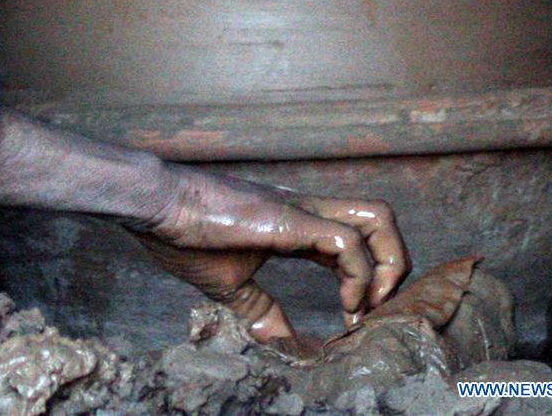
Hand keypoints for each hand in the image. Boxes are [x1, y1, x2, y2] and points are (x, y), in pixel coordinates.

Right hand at [127, 168, 410, 341]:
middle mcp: (308, 211)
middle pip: (380, 219)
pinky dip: (357, 275)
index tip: (354, 320)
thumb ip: (261, 311)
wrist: (159, 206)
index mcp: (296, 223)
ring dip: (387, 266)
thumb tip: (283, 345)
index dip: (367, 278)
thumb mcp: (230, 286)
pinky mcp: (290, 217)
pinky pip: (346, 239)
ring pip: (378, 219)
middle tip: (374, 312)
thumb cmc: (186, 236)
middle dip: (393, 268)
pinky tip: (344, 304)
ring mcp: (302, 211)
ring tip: (366, 307)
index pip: (356, 236)